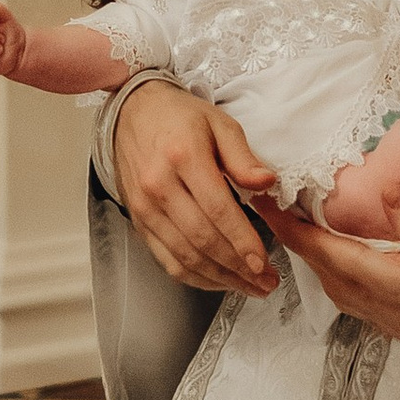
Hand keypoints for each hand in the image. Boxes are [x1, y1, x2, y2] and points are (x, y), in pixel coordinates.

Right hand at [110, 82, 280, 297]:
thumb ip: (244, 157)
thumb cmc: (179, 118)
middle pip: (202, 239)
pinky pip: (166, 260)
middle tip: (265, 280)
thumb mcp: (220, 123)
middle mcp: (159, 186)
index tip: (262, 261)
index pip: (218, 210)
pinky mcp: (139, 221)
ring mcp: (145, 207)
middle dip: (237, 267)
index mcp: (184, 157)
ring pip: (184, 256)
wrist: (133, 112)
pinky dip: (194, 276)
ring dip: (220, 278)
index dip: (242, 241)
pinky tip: (218, 280)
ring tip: (249, 286)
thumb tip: (266, 182)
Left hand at [268, 183, 399, 363]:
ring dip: (299, 235)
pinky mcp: (356, 301)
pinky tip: (321, 235)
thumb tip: (391, 186)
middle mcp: (343, 287)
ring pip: (313, 260)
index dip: (279, 218)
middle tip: (268, 189)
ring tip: (288, 205)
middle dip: (283, 220)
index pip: (304, 241)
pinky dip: (316, 249)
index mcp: (355, 272)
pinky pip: (325, 270)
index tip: (258, 194)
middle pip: (303, 249)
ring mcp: (347, 297)